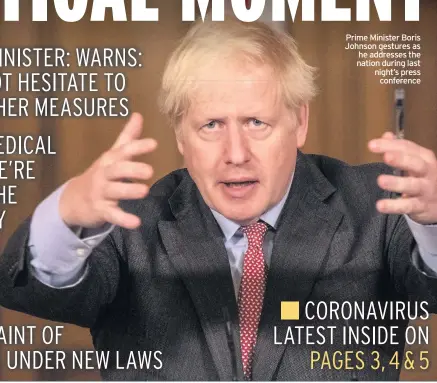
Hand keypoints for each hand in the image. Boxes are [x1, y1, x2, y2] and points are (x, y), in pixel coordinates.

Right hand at [59, 113, 156, 228]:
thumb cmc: (101, 174)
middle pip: (117, 170)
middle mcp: (104, 174)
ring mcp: (101, 193)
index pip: (123, 151)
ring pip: (115, 191)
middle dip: (132, 169)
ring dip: (129, 191)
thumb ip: (127, 138)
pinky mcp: (101, 210)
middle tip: (149, 171)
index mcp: (110, 160)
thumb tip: (139, 115)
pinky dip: (124, 219)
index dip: (137, 147)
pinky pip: (112, 215)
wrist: (73, 200)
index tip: (154, 144)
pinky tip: (136, 223)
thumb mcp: (112, 155)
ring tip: (145, 191)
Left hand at [368, 132, 436, 223]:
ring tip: (381, 181)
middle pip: (416, 164)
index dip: (390, 145)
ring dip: (397, 183)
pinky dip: (394, 206)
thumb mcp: (415, 161)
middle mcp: (428, 172)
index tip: (371, 145)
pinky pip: (408, 206)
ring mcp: (426, 189)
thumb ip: (400, 149)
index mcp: (424, 158)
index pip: (408, 148)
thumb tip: (387, 135)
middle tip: (386, 157)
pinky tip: (381, 205)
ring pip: (413, 185)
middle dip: (401, 159)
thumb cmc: (424, 178)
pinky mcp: (422, 206)